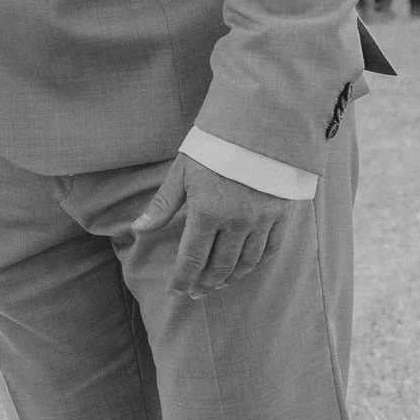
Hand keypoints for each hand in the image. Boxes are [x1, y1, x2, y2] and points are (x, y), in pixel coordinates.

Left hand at [130, 154, 293, 299]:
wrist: (258, 126)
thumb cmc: (214, 146)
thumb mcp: (182, 171)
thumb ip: (163, 205)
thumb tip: (138, 229)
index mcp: (207, 213)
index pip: (192, 259)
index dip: (182, 279)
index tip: (175, 291)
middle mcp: (236, 222)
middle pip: (220, 266)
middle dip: (205, 283)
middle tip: (196, 293)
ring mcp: (261, 220)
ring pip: (246, 262)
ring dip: (230, 278)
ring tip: (219, 285)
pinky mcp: (280, 214)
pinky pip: (270, 249)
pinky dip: (257, 263)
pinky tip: (246, 267)